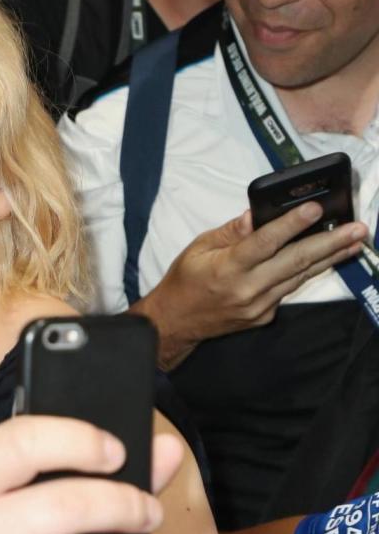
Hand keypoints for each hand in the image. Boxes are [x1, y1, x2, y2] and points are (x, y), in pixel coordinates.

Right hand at [137, 202, 366, 368]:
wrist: (175, 323)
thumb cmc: (184, 281)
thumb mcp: (199, 247)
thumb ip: (231, 232)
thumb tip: (256, 215)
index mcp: (228, 268)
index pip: (265, 242)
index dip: (291, 225)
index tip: (315, 209)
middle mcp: (247, 289)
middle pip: (296, 261)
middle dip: (331, 242)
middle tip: (358, 228)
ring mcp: (259, 306)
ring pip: (300, 276)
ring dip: (330, 257)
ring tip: (355, 241)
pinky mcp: (265, 316)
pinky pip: (289, 289)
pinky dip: (307, 272)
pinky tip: (326, 258)